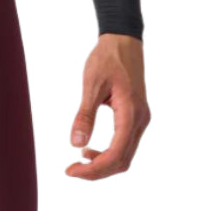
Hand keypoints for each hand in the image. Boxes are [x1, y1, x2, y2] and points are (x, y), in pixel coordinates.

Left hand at [65, 33, 150, 179]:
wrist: (124, 40)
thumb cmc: (107, 57)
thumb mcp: (92, 84)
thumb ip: (85, 115)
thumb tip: (74, 143)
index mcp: (131, 114)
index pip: (115, 155)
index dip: (94, 169)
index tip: (71, 170)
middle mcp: (140, 120)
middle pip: (122, 161)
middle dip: (97, 171)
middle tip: (71, 170)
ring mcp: (141, 119)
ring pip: (125, 155)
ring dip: (103, 163)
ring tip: (79, 160)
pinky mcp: (136, 116)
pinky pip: (125, 144)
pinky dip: (109, 153)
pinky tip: (90, 148)